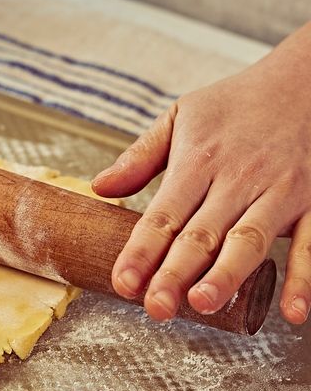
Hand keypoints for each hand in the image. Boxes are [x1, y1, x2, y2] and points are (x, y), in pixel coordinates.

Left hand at [92, 27, 310, 325]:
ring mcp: (278, 192)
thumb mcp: (180, 116)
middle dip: (175, 274)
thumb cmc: (236, 103)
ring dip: (227, 275)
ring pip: (248, 241)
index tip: (123, 282)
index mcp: (198, 162)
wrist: (306, 79)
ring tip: (204, 304)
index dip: (140, 251)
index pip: (163, 215)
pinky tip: (292, 311)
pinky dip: (303, 277)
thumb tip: (99, 187)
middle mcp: (237, 180)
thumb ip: (140, 156)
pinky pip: (310, 244)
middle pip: (201, 235)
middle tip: (156, 308)